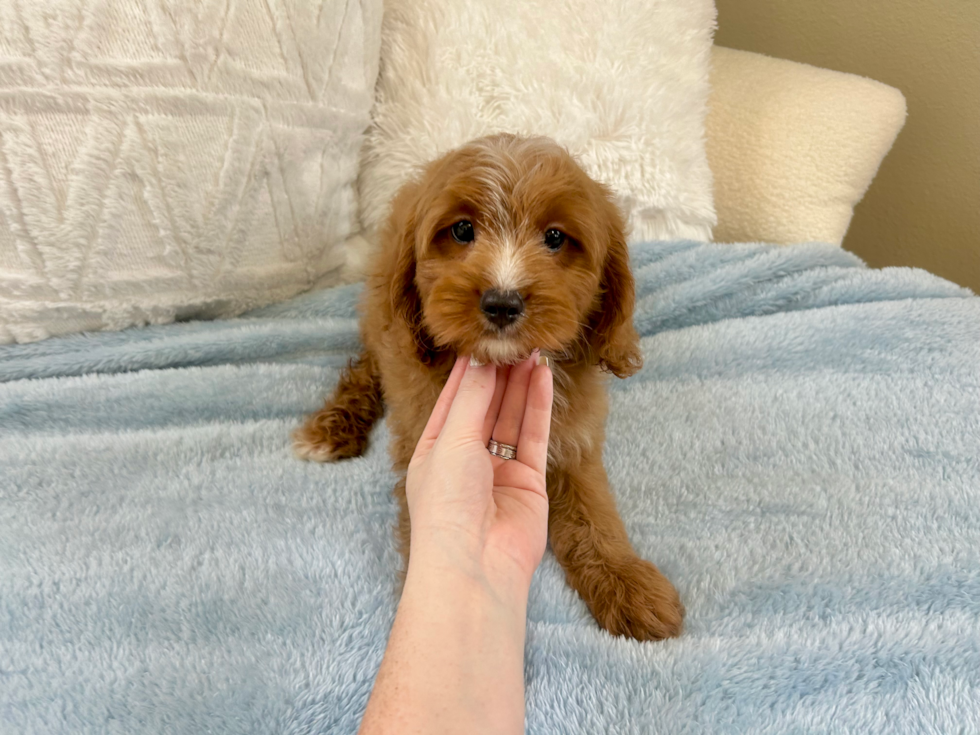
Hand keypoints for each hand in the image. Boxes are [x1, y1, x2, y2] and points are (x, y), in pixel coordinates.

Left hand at [405, 352, 553, 592]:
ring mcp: (499, 470)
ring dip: (521, 384)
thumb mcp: (452, 441)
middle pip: (486, 404)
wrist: (474, 568)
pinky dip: (538, 407)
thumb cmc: (446, 506)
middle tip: (516, 338)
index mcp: (435, 449)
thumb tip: (483, 360)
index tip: (484, 337)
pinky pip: (534, 436)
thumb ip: (473, 399)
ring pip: (512, 417)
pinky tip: (542, 377)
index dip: (468, 369)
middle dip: (500, 372)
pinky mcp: (529, 481)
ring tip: (533, 348)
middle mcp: (467, 458)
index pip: (453, 399)